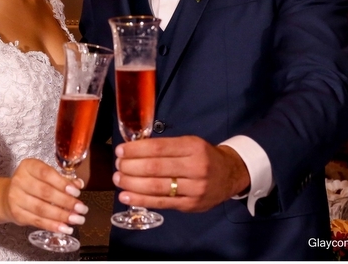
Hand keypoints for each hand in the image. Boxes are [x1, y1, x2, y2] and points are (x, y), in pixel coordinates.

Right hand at [3, 158, 88, 234]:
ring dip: (61, 215)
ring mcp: (16, 198)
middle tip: (81, 208)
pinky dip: (52, 225)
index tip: (76, 192)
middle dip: (66, 202)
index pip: (46, 174)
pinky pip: (37, 221)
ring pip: (42, 209)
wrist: (7, 196)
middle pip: (45, 192)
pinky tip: (64, 228)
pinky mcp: (17, 214)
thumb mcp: (44, 175)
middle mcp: (19, 180)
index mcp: (28, 166)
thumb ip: (61, 179)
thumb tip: (79, 184)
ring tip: (76, 219)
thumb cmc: (31, 183)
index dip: (62, 183)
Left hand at [112, 136, 249, 212]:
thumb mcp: (189, 143)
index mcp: (193, 147)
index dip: (136, 150)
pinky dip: (141, 200)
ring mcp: (194, 188)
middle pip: (155, 168)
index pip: (159, 148)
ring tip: (118, 179)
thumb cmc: (203, 156)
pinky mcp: (190, 205)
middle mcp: (195, 167)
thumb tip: (132, 150)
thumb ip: (165, 147)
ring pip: (156, 187)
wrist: (230, 175)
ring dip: (132, 184)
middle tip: (117, 165)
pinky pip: (161, 203)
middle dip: (131, 167)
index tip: (120, 150)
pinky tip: (126, 196)